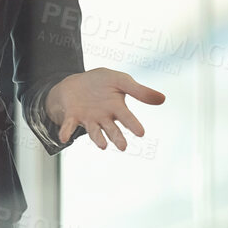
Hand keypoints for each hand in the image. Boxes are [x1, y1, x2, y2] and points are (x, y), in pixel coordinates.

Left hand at [46, 68, 164, 149]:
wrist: (76, 83)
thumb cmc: (101, 83)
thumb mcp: (121, 81)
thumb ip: (139, 91)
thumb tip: (162, 99)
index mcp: (117, 109)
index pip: (127, 118)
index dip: (133, 125)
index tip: (140, 133)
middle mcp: (104, 118)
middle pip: (112, 130)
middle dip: (117, 138)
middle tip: (122, 146)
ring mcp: (89, 119)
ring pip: (94, 132)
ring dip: (98, 139)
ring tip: (103, 145)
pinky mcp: (73, 117)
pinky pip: (69, 126)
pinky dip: (66, 131)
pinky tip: (64, 137)